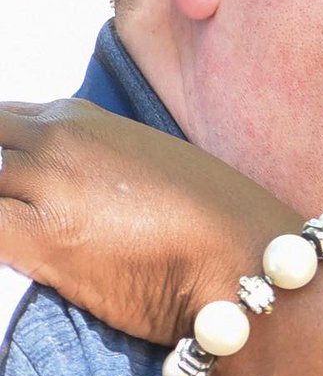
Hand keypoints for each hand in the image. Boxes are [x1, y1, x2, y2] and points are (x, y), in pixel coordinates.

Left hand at [0, 100, 300, 344]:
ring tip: (35, 239)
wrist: (246, 254)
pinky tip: (22, 258)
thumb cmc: (218, 217)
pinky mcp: (42, 239)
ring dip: (3, 212)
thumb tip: (69, 187)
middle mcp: (56, 139)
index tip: (12, 184)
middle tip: (25, 215)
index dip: (0, 156)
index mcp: (81, 118)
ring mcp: (46, 185)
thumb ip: (98, 161)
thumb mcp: (155, 163)